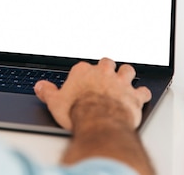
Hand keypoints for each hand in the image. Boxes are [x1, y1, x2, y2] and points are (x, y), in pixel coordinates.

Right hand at [34, 58, 151, 130]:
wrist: (99, 121)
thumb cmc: (77, 111)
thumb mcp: (54, 102)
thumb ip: (47, 92)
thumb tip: (40, 86)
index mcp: (83, 72)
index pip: (84, 67)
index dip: (84, 74)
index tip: (82, 81)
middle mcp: (103, 73)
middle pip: (107, 63)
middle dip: (107, 68)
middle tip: (106, 75)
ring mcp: (120, 83)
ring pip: (127, 70)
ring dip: (127, 75)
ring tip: (125, 79)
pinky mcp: (134, 95)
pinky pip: (142, 91)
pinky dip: (142, 94)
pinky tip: (141, 96)